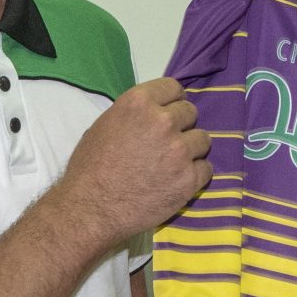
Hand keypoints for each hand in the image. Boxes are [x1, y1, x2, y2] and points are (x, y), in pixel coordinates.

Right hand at [56, 78, 210, 249]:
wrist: (90, 209)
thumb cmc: (90, 167)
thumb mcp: (105, 125)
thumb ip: (135, 115)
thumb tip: (154, 114)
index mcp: (139, 103)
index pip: (174, 88)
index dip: (172, 102)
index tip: (168, 114)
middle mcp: (164, 121)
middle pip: (191, 113)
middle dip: (181, 126)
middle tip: (167, 143)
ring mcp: (179, 151)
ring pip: (203, 140)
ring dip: (191, 150)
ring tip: (173, 164)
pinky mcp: (190, 179)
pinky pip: (207, 168)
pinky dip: (196, 174)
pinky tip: (178, 180)